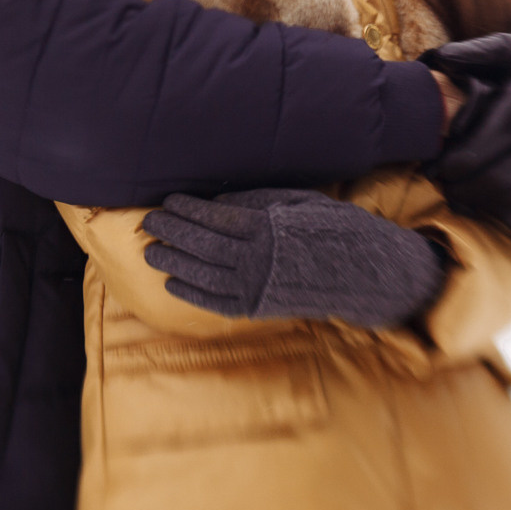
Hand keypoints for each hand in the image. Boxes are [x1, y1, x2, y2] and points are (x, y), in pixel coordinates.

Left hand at [140, 189, 447, 326]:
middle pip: (203, 246)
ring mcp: (258, 287)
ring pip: (203, 276)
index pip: (216, 217)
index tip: (169, 201)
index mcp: (269, 228)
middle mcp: (259, 259)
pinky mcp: (259, 308)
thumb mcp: (299, 202)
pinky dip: (192, 294)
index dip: (188, 210)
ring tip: (152, 252)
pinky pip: (217, 303)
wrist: (362, 273)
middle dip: (172, 233)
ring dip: (174, 263)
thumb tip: (216, 204)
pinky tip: (173, 283)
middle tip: (149, 224)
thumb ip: (256, 201)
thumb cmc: (330, 228)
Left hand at [421, 8, 510, 269]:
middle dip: (470, 187)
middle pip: (510, 172)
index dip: (465, 159)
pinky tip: (492, 209)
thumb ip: (473, 51)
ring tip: (462, 199)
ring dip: (489, 204)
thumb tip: (441, 58)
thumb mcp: (506, 45)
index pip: (499, 135)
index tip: (437, 170)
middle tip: (444, 189)